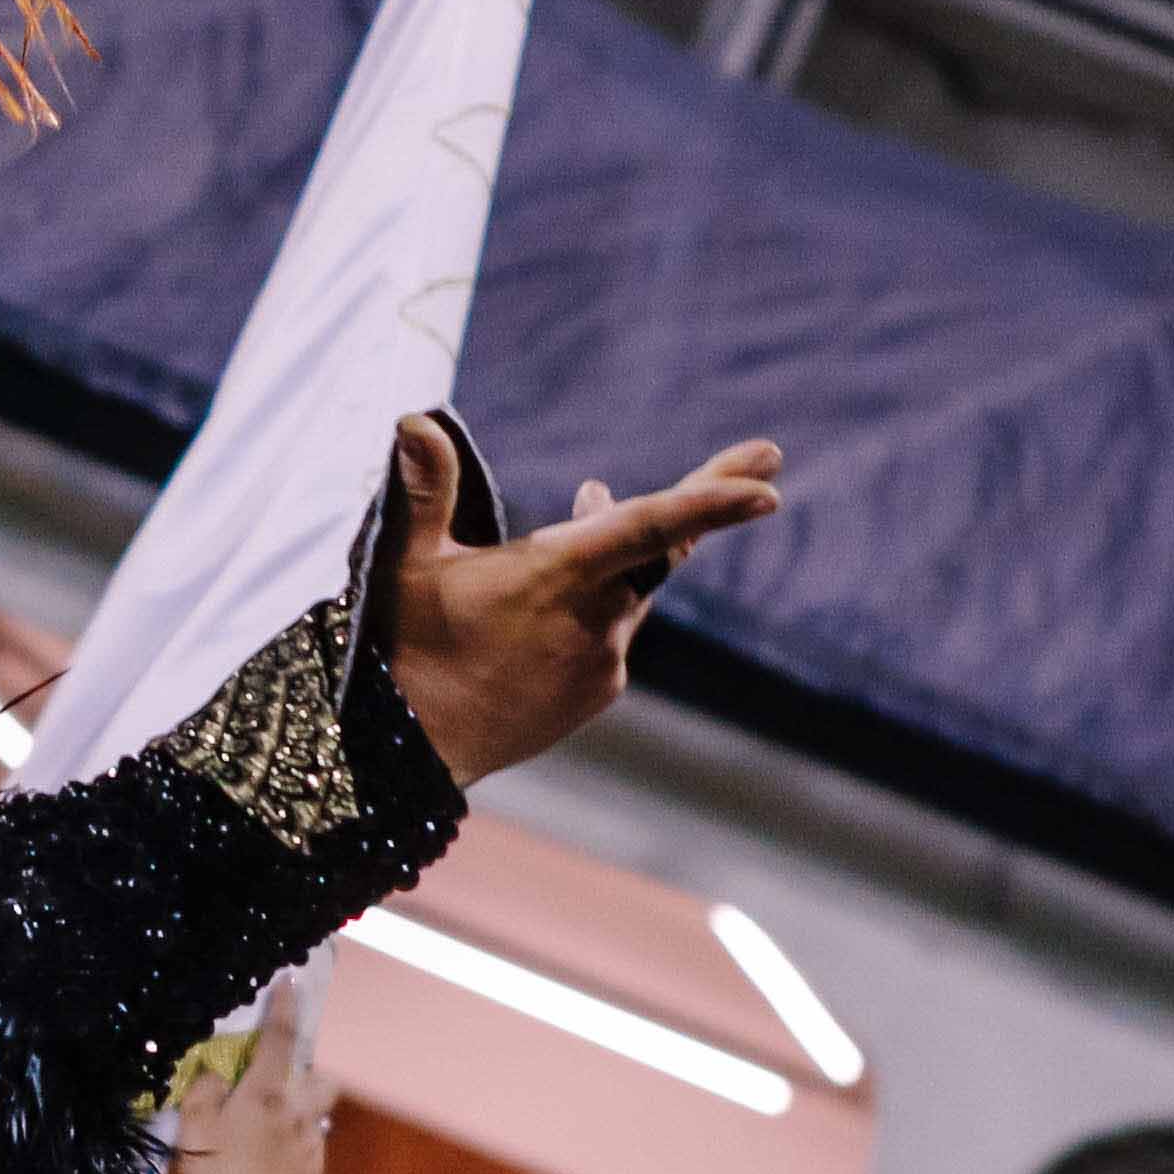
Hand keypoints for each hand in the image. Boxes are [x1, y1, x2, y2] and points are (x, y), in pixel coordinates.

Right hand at [163, 985, 335, 1173]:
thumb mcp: (190, 1123)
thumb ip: (208, 1088)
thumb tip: (222, 1075)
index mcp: (267, 1095)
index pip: (281, 1038)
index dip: (286, 1006)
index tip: (290, 984)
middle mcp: (299, 1118)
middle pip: (326, 1081)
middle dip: (310, 1076)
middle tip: (281, 1084)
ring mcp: (310, 1151)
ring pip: (318, 1120)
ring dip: (299, 1117)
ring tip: (266, 1134)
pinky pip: (310, 1153)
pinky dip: (293, 1151)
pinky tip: (266, 1167)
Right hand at [382, 415, 781, 782]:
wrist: (411, 754)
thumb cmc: (405, 648)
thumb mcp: (408, 563)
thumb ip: (424, 490)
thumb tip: (413, 419)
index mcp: (555, 575)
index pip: (650, 527)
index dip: (711, 500)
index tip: (768, 483)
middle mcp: (594, 618)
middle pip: (666, 549)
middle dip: (712, 499)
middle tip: (767, 459)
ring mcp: (602, 660)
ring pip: (631, 588)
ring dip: (621, 547)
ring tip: (591, 494)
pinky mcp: (597, 691)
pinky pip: (611, 631)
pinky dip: (599, 599)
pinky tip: (559, 594)